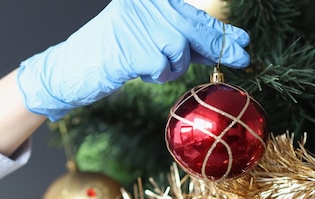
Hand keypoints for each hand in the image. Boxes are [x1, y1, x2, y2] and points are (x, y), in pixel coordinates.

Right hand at [17, 0, 249, 120]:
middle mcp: (144, 5)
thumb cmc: (110, 55)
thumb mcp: (149, 41)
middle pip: (193, 28)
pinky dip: (156, 75)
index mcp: (148, 0)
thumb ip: (181, 41)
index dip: (219, 30)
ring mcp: (137, 24)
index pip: (192, 15)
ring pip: (179, 50)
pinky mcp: (132, 47)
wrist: (70, 69)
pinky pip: (163, 67)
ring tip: (150, 66)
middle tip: (244, 58)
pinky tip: (139, 71)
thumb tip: (223, 47)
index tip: (242, 41)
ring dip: (171, 67)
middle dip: (220, 47)